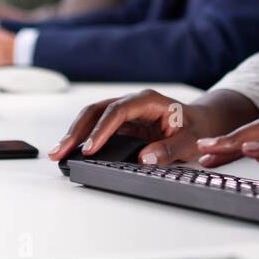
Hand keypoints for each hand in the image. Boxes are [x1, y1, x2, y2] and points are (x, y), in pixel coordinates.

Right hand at [46, 89, 258, 165]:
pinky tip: (71, 151)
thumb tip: (144, 158)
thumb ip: (170, 149)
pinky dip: (82, 138)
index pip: (118, 111)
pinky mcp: (121, 124)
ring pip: (92, 117)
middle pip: (97, 111)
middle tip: (60, 152)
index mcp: (148, 100)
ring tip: (57, 153)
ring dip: (74, 134)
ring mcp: (124, 112)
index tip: (90, 149)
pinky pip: (97, 128)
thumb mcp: (190, 140)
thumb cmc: (196, 128)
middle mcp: (132, 102)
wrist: (201, 123)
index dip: (102, 129)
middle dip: (76, 131)